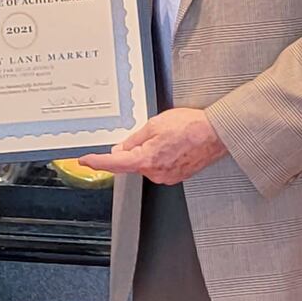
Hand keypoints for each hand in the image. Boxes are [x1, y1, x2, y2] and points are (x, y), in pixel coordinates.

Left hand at [82, 107, 226, 185]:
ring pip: (146, 164)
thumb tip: (122, 147)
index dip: (96, 162)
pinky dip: (161, 156)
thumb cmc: (191, 127)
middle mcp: (155, 172)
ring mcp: (166, 176)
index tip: (85, 160)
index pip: (113, 163)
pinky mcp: (176, 176)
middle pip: (131, 163)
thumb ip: (134, 138)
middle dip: (132, 149)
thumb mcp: (155, 124)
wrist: (216, 134)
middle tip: (149, 133)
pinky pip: (160, 166)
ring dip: (149, 151)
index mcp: (146, 159)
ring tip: (168, 137)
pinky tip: (173, 144)